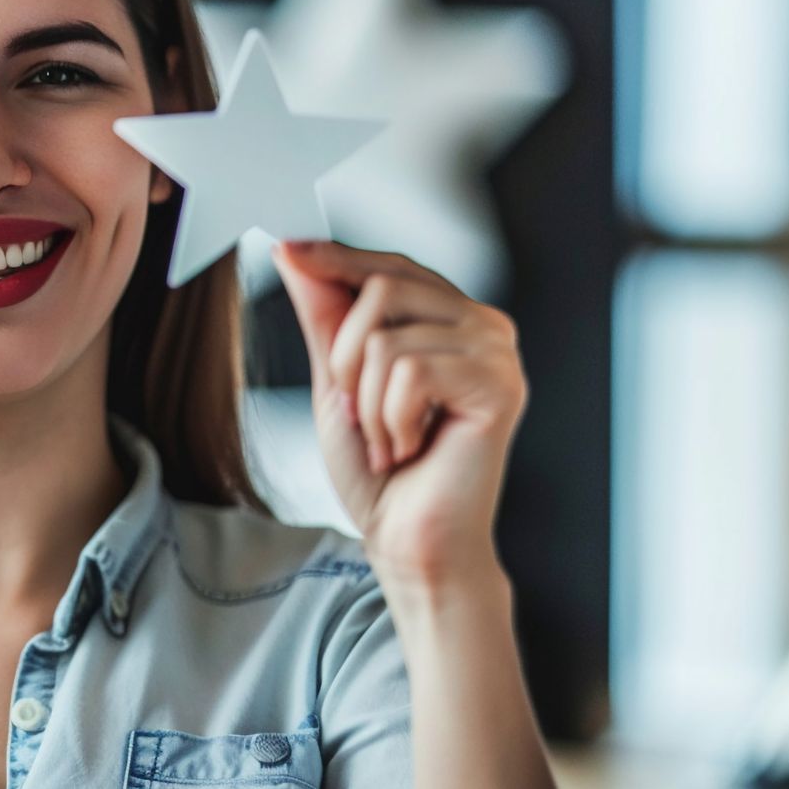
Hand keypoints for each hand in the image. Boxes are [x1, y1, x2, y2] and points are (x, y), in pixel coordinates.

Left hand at [270, 240, 527, 589]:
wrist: (407, 540)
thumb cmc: (380, 471)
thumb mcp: (336, 381)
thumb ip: (325, 316)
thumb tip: (298, 255)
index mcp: (447, 320)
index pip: (389, 267)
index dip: (335, 258)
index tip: (288, 249)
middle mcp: (481, 327)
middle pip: (382, 286)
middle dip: (345, 357)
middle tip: (359, 411)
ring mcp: (497, 354)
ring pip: (387, 335)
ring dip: (368, 402)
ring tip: (390, 438)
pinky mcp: (500, 385)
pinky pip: (410, 370)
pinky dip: (391, 418)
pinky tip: (411, 446)